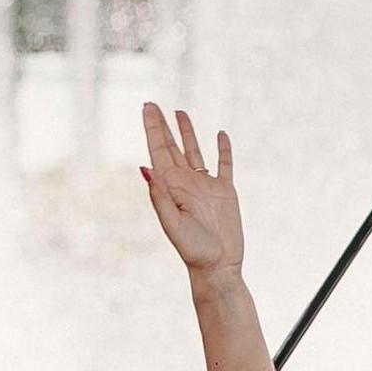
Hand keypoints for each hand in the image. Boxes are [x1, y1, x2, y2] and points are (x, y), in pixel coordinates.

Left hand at [137, 101, 243, 277]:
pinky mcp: (225, 191)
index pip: (158, 151)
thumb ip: (160, 197)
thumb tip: (146, 168)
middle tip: (152, 104)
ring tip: (180, 113)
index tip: (147, 107)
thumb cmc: (193, 250)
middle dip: (162, 126)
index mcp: (170, 187)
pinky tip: (219, 135)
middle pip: (172, 147)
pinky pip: (224, 165)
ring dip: (187, 133)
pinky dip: (223, 150)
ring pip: (195, 152)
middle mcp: (185, 183)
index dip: (152, 128)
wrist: (218, 266)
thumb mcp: (172, 224)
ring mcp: (205, 186)